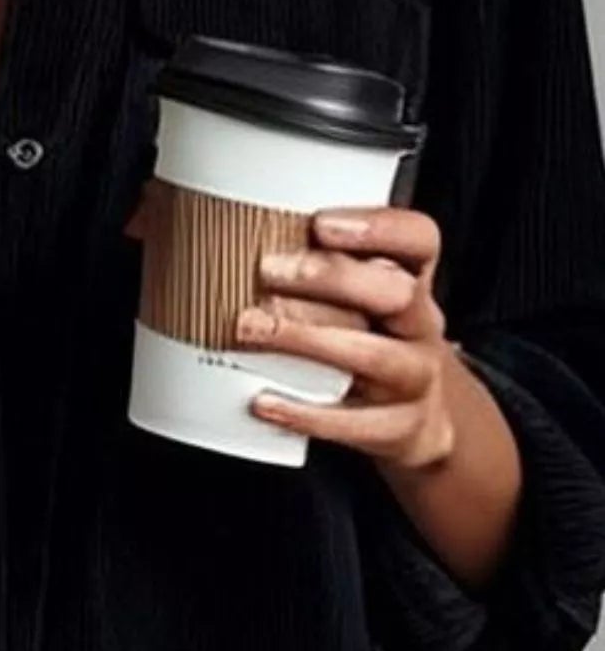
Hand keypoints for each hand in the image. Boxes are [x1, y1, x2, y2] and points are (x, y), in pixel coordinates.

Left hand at [233, 205, 462, 470]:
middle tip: (266, 270)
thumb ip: (317, 266)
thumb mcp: (360, 296)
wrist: (419, 417)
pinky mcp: (399, 428)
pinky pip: (355, 423)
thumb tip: (231, 237)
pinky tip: (263, 401)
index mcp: (412, 279)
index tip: (320, 223)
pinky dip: (305, 414)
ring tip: (250, 327)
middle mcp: (421, 325)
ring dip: (307, 338)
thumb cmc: (368, 338)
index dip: (377, 227)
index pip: (418, 239)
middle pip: (396, 293)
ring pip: (375, 356)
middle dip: (329, 278)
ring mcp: (415, 378)